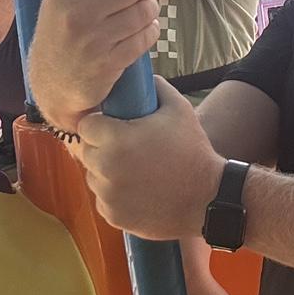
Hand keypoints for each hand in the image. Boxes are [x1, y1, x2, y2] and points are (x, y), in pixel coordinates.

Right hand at [29, 0, 159, 131]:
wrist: (52, 83)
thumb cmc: (62, 34)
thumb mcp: (59, 1)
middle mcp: (76, 14)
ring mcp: (93, 41)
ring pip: (143, 11)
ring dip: (152, 7)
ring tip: (145, 8)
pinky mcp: (109, 63)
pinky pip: (145, 37)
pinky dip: (152, 29)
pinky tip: (146, 28)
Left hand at [75, 79, 224, 239]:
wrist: (207, 199)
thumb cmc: (192, 151)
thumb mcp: (179, 109)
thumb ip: (155, 88)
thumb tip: (141, 78)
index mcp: (115, 139)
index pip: (86, 125)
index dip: (100, 125)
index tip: (115, 128)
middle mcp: (104, 168)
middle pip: (86, 151)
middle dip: (102, 148)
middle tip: (128, 150)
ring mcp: (107, 195)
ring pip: (93, 177)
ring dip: (106, 172)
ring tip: (135, 171)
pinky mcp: (112, 216)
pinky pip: (103, 200)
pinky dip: (115, 196)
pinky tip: (138, 190)